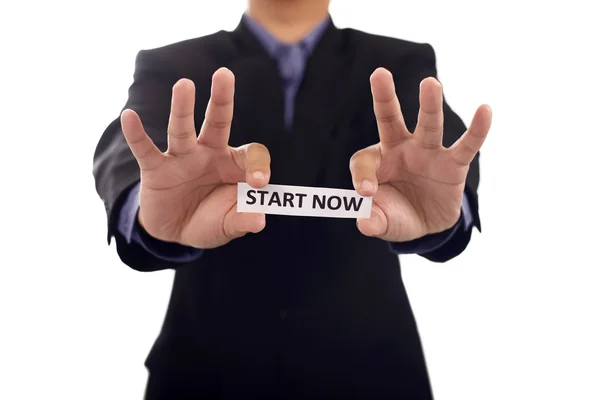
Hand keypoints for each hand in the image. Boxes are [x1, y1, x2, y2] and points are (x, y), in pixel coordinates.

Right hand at [120, 68, 269, 247]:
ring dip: (182, 108)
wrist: (175, 231)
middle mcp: (209, 154)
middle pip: (217, 121)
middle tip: (225, 74)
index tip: (258, 183)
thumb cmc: (209, 220)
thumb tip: (260, 221)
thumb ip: (243, 220)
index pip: (252, 155)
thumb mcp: (229, 225)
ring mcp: (181, 158)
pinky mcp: (156, 169)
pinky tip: (128, 116)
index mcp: (233, 164)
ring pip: (182, 129)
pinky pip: (145, 150)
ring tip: (184, 84)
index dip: (259, 166)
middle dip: (222, 99)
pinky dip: (136, 134)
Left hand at [350, 68, 491, 241]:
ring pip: (429, 126)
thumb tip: (364, 223)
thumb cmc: (397, 215)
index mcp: (378, 161)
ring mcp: (428, 153)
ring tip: (430, 85)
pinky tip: (485, 110)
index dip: (362, 176)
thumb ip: (372, 220)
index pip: (363, 161)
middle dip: (385, 97)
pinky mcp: (453, 165)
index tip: (365, 193)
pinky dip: (477, 130)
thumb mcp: (382, 221)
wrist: (426, 227)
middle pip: (390, 119)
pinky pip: (467, 146)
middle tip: (379, 74)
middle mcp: (401, 149)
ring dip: (429, 106)